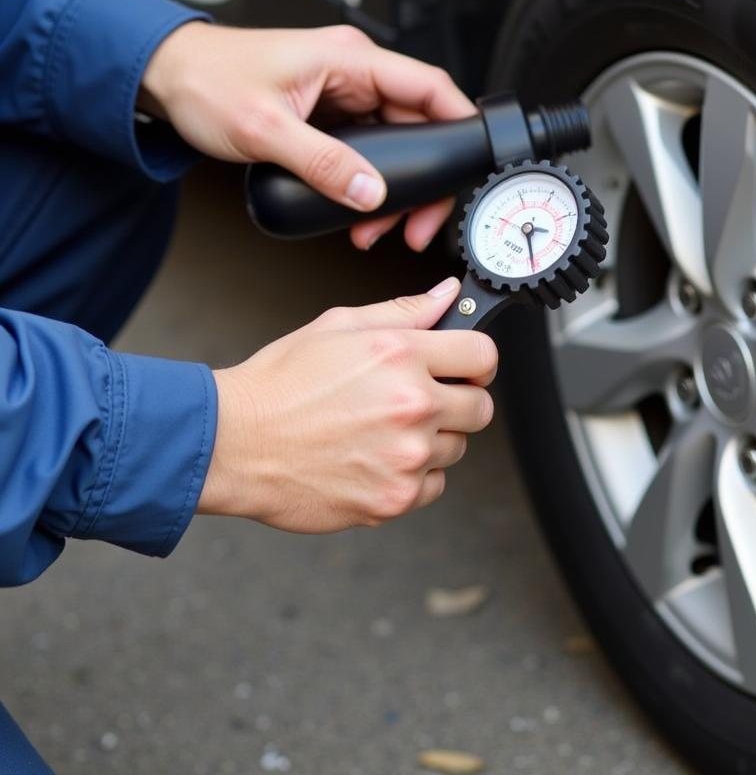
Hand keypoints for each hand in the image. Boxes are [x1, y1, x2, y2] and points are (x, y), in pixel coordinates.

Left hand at [139, 22, 474, 249]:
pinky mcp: (330, 114)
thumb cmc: (205, 81)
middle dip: (423, 178)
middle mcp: (353, 73)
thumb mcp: (264, 130)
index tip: (471, 160)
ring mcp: (343, 94)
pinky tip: (360, 211)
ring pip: (395, 143)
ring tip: (378, 228)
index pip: (428, 86)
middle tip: (414, 224)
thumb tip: (371, 193)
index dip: (458, 122)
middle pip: (418, 124)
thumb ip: (322, 164)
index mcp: (349, 60)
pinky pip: (368, 150)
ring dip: (394, 187)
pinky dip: (370, 182)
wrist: (164, 78)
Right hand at [198, 277, 496, 532]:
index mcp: (402, 356)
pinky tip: (376, 459)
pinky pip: (434, 486)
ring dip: (432, 440)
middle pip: (481, 408)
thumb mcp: (339, 326)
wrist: (234, 443)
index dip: (476, 360)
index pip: (484, 355)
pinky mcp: (394, 499)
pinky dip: (413, 476)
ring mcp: (405, 457)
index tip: (465, 367)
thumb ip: (405, 311)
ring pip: (456, 448)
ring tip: (382, 430)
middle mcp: (412, 406)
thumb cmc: (280, 384)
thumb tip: (447, 295)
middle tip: (419, 401)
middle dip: (459, 401)